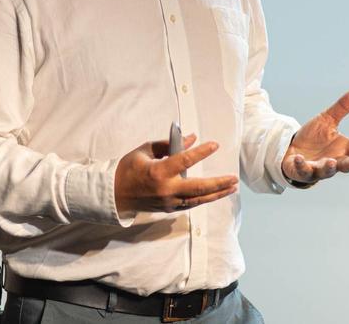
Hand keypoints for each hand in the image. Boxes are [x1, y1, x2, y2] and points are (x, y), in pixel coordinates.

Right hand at [114, 134, 237, 213]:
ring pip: (198, 199)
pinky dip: (204, 198)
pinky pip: (191, 203)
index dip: (201, 152)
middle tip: (234, 178)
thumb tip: (191, 139)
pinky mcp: (169, 209)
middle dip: (219, 183)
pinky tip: (216, 193)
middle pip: (198, 187)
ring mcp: (168, 202)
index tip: (215, 145)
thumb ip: (168, 145)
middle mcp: (166, 190)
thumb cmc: (128, 169)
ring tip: (232, 187)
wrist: (114, 195)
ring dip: (217, 193)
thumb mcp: (144, 151)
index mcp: (158, 172)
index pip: (184, 161)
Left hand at [283, 88, 348, 185]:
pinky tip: (299, 159)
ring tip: (330, 162)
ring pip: (325, 172)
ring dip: (328, 168)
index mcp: (343, 149)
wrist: (291, 149)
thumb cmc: (313, 137)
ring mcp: (318, 168)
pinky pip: (302, 170)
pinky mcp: (302, 171)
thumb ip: (342, 108)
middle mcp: (333, 161)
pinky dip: (301, 166)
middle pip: (345, 165)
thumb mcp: (327, 120)